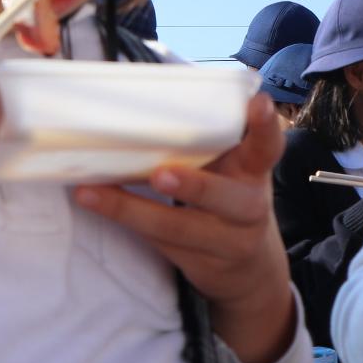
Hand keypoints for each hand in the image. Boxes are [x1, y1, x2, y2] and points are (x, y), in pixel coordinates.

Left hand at [73, 92, 295, 362]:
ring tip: (95, 193)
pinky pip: (158, 242)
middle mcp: (248, 206)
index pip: (267, 146)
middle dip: (194, 187)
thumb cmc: (228, 197)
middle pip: (226, 198)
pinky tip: (95, 204)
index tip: (259, 102)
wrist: (248, 270)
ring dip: (132, 209)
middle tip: (161, 175)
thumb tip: (148, 92)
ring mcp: (226, 241)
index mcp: (254, 171)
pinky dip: (125, 221)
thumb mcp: (231, 169)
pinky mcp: (199, 264)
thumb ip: (209, 142)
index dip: (265, 126)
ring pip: (178, 228)